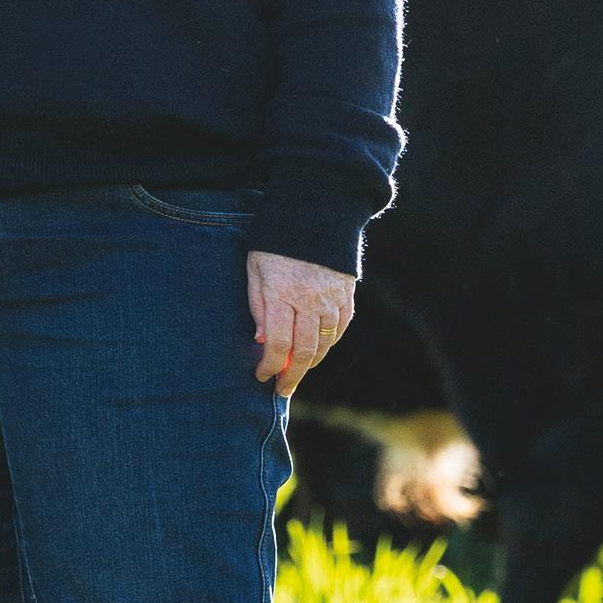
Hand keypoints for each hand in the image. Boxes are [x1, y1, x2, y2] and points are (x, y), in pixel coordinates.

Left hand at [248, 251, 355, 395]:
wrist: (316, 212)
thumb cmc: (275, 241)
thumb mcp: (255, 268)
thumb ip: (258, 305)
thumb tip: (262, 341)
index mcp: (283, 294)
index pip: (278, 344)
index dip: (270, 366)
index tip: (261, 376)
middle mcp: (310, 301)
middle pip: (304, 351)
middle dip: (292, 375)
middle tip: (282, 390)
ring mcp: (332, 299)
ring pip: (325, 343)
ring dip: (312, 363)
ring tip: (298, 373)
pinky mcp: (347, 295)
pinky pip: (340, 328)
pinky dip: (330, 343)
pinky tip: (318, 350)